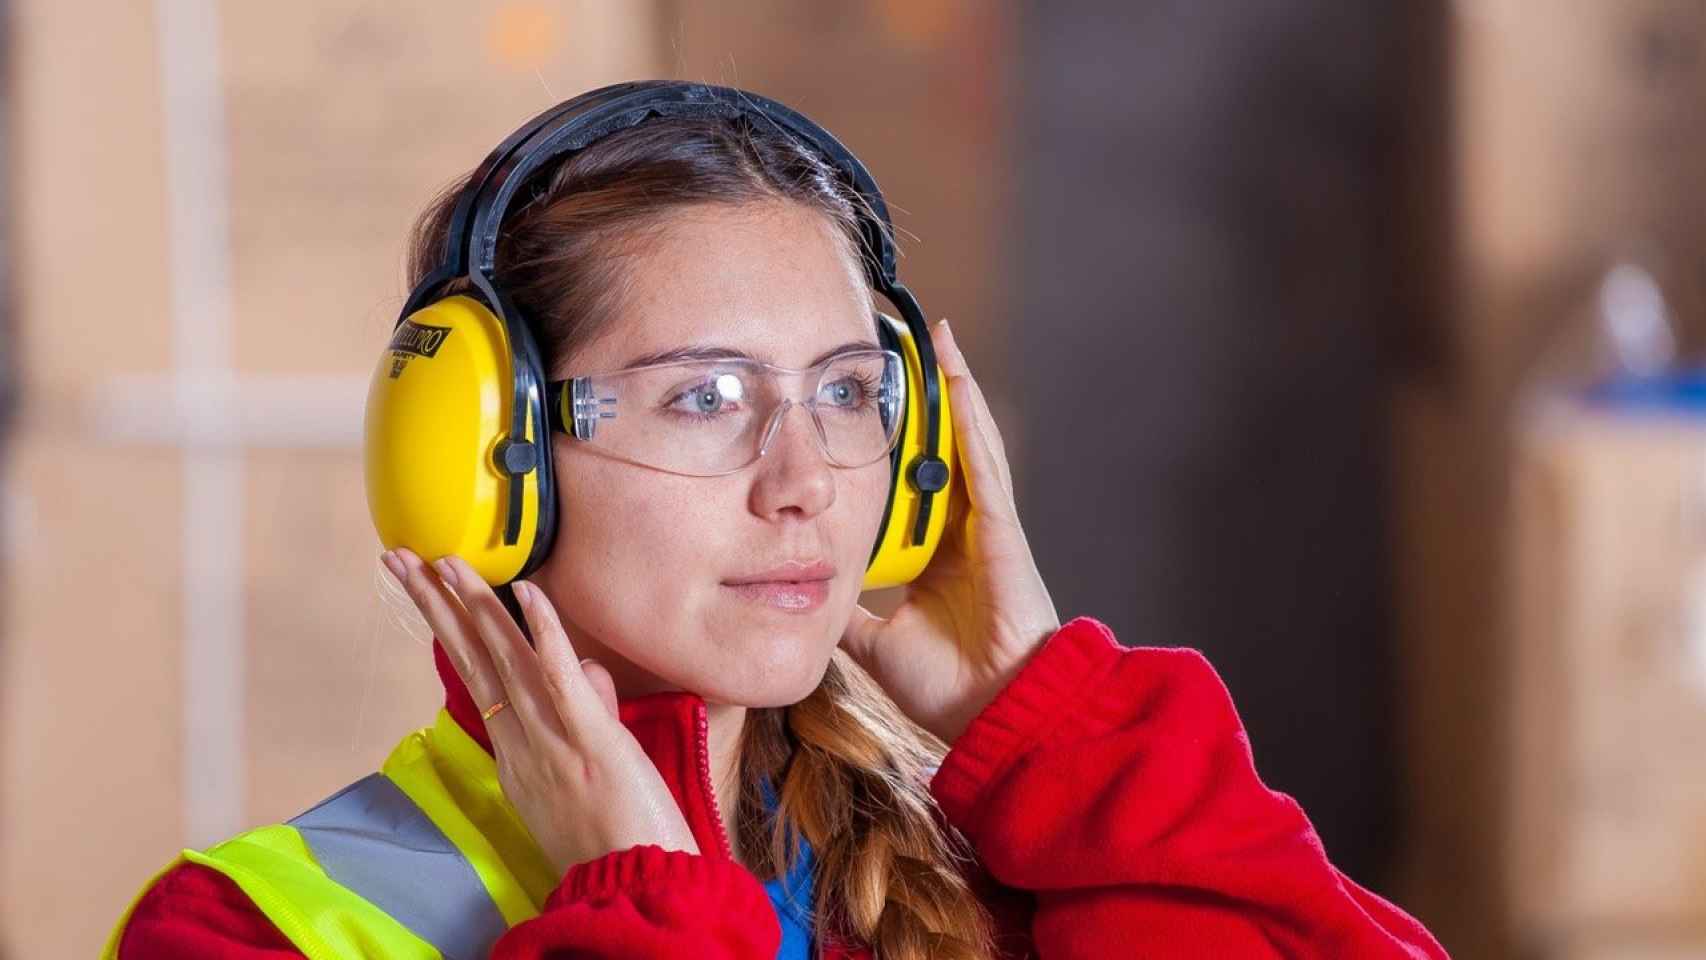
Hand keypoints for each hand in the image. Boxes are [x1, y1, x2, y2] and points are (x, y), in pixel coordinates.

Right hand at [381, 548, 700, 874]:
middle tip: (400, 559)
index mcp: (516, 754)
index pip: (477, 676)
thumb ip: (587, 713)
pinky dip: (544, 633)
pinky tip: (525, 591)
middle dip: (434, 605)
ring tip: (443, 561)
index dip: (450, 627)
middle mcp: (522, 744)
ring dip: (474, 604)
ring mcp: (553, 741)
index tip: (428, 587)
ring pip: (505, 660)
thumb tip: (588, 671)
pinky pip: (562, 679)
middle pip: (472, 660)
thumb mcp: (590, 771)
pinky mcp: (592, 741)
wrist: (636, 890)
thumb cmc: (618, 841)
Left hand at [840, 318, 1060, 745]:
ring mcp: (985, 524)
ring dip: (952, 390)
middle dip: (925, 401)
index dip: (895, 445)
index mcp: (936, 555)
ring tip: (937, 339)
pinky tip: (957, 379)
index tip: (870, 406)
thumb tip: (803, 592)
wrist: (995, 715)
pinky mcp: (1000, 527)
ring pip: (966, 443)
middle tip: (901, 349)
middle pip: (940, 451)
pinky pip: (982, 462)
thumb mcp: (875, 639)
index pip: (911, 486)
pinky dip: (969, 419)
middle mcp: (963, 531)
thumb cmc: (949, 687)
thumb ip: (848, 611)